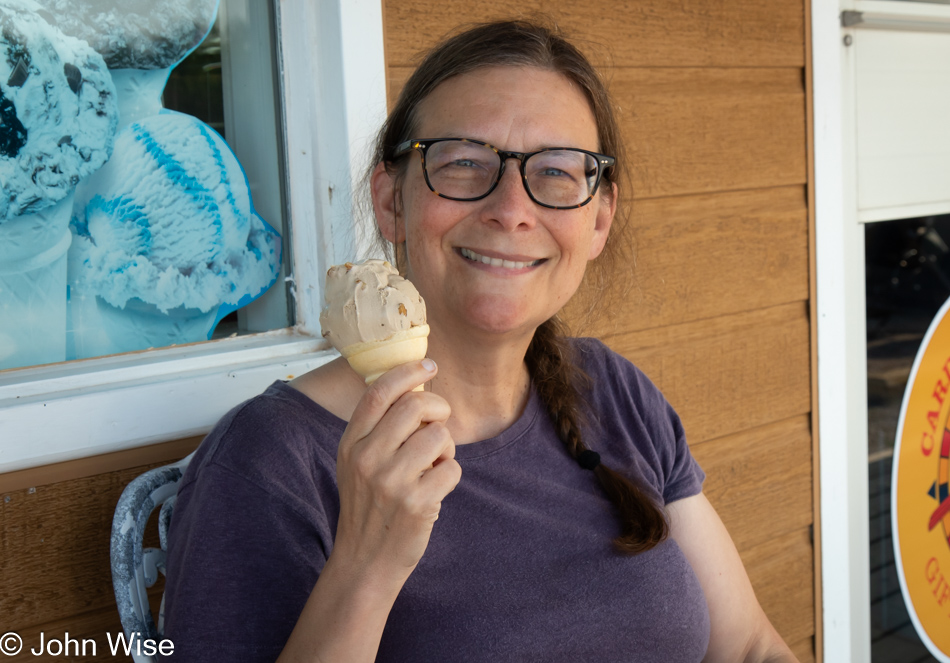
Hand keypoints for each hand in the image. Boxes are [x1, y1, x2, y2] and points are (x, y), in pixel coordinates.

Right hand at [332, 358, 460, 586]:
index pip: (379, 392)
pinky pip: (452, 468)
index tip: (428, 365)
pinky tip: (436, 487)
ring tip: (435, 462)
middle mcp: (367, 459)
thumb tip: (413, 385)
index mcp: (351, 444)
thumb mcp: (355, 463)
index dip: (408, 372)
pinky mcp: (416, 504)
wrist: (364, 561)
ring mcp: (391, 482)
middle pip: (416, 406)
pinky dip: (451, 473)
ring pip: (440, 436)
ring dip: (446, 446)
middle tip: (440, 421)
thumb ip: (375, 429)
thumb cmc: (368, 505)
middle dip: (439, 408)